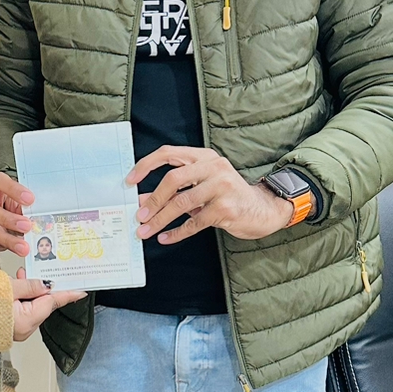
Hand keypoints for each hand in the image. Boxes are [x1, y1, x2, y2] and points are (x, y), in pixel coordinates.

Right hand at [0, 171, 34, 256]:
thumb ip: (30, 203)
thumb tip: (44, 213)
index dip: (13, 190)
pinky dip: (6, 246)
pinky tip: (17, 248)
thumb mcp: (24, 198)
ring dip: (8, 238)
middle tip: (26, 225)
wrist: (9, 213)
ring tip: (23, 246)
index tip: (30, 199)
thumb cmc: (16, 202)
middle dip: (7, 219)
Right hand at [12, 272, 86, 341]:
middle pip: (43, 305)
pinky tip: (15, 291)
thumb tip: (46, 285)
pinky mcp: (10, 329)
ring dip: (29, 293)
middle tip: (33, 273)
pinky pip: (24, 313)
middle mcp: (23, 330)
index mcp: (26, 320)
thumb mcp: (8, 288)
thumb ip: (30, 286)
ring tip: (18, 280)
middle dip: (41, 289)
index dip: (68, 295)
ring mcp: (17, 331)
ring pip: (33, 308)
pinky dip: (22, 301)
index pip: (53, 303)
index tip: (81, 292)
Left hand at [128, 146, 293, 244]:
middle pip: (173, 179)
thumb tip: (141, 202)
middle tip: (139, 216)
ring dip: (160, 219)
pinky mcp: (226, 208)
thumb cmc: (227, 196)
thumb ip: (174, 191)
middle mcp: (213, 167)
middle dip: (152, 200)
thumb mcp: (200, 188)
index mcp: (204, 157)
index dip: (145, 165)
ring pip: (182, 203)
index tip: (130, 180)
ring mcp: (222, 187)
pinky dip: (177, 232)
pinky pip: (194, 222)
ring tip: (146, 230)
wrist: (262, 209)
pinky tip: (165, 238)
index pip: (168, 153)